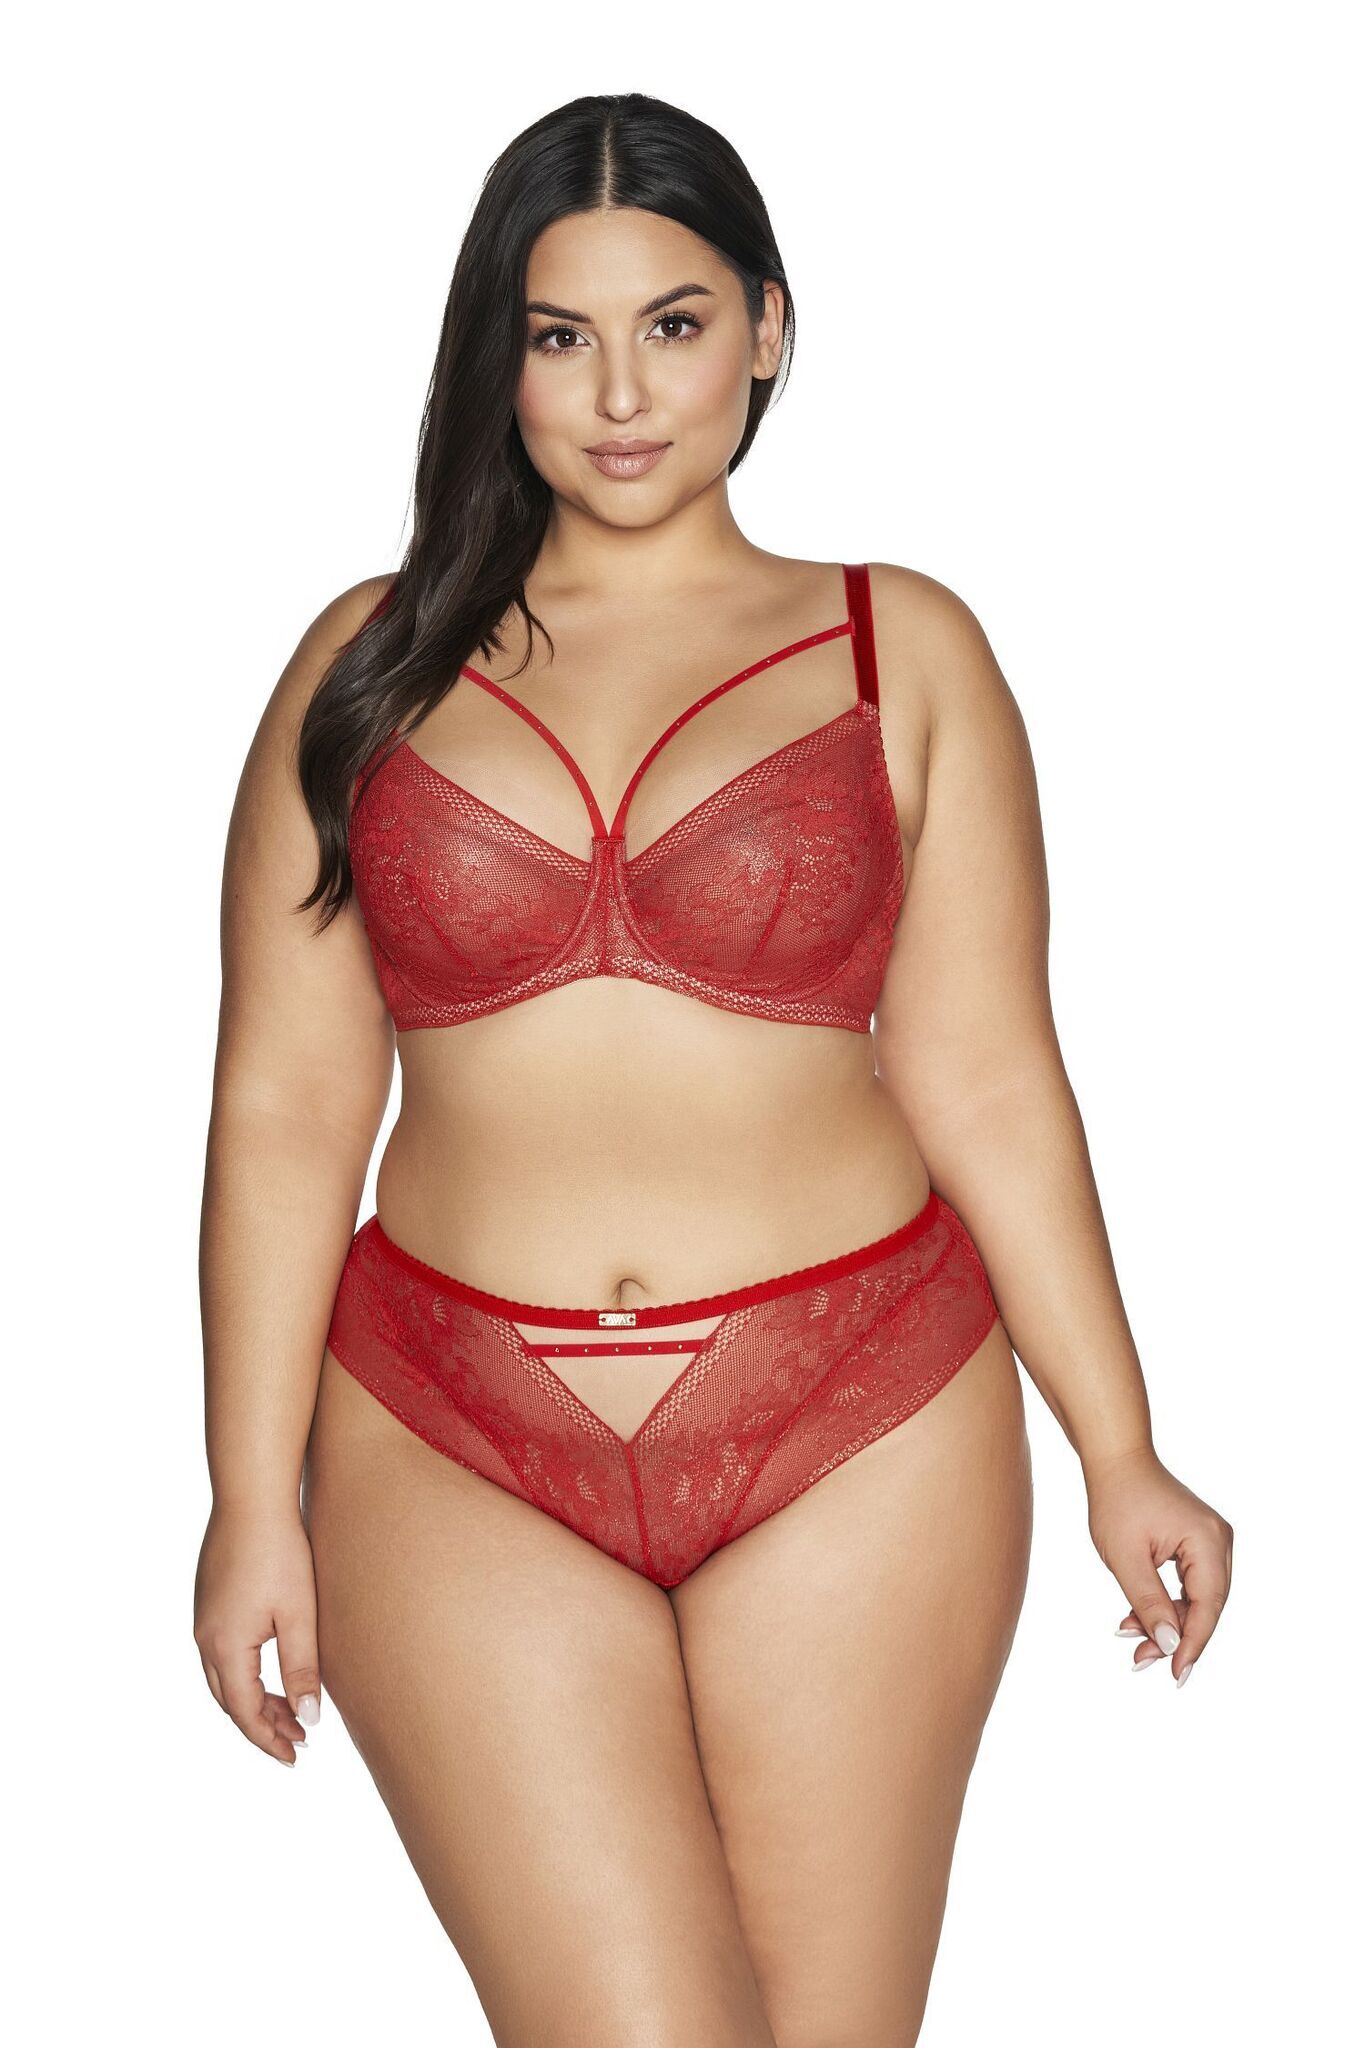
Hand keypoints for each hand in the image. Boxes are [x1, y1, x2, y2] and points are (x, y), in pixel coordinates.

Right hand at [194, 1501, 320, 1764]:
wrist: (251, 1497)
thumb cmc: (281, 1553)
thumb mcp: (299, 1615)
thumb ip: (302, 1670)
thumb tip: (307, 1720)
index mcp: (225, 1647)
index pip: (245, 1713)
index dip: (270, 1739)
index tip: (297, 1756)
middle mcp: (205, 1638)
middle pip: (230, 1700)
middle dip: (261, 1725)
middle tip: (296, 1741)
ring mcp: (203, 1618)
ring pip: (223, 1678)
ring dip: (253, 1699)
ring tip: (287, 1710)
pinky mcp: (209, 1600)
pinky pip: (221, 1654)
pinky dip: (244, 1673)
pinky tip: (268, 1669)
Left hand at [1085, 1446, 1232, 1686]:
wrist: (1115, 1459)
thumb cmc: (1117, 1500)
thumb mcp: (1126, 1558)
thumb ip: (1149, 1603)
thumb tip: (1170, 1645)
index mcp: (1208, 1541)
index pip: (1208, 1607)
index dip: (1193, 1644)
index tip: (1176, 1675)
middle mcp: (1219, 1541)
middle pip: (1206, 1606)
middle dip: (1174, 1636)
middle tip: (1140, 1659)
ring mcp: (1211, 1540)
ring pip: (1196, 1598)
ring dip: (1166, 1620)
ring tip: (1130, 1636)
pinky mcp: (1197, 1542)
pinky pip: (1188, 1583)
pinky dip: (1164, 1601)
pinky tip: (1137, 1617)